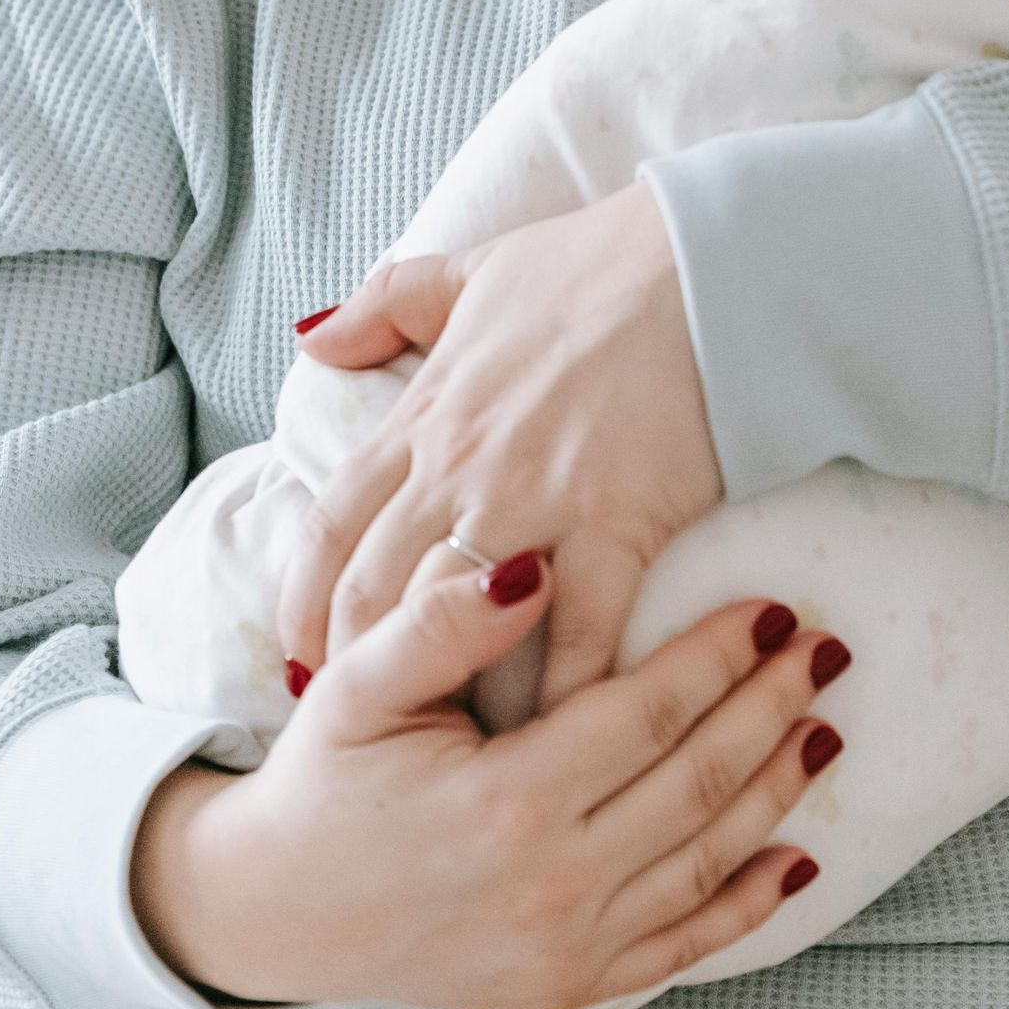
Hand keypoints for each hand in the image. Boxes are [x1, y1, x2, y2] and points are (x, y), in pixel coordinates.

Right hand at [134, 539, 844, 1008]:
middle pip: (695, 784)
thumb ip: (440, 623)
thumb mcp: (358, 683)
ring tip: (826, 725)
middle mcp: (547, 884)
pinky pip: (680, 947)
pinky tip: (799, 859)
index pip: (646, 714)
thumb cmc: (326, 778)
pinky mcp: (566, 986)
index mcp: (503, 801)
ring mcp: (563, 947)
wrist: (279, 908)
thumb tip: (528, 566)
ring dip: (777, 792)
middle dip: (770, 709)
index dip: (717, 656)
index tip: (771, 604)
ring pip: (704, 862)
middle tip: (827, 648)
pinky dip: (748, 904)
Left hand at [278, 182, 722, 708]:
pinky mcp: (615, 528)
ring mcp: (535, 503)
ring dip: (439, 690)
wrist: (706, 269)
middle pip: (372, 592)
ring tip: (439, 743)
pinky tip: (553, 738)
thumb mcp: (474, 269)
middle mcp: (462, 469)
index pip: (331, 525)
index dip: (302, 600)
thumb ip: (389, 303)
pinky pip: (575, 639)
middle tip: (359, 714)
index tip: (302, 652)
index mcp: (426, 414)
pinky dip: (560, 699)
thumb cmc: (596, 265)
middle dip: (351, 662)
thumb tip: (314, 333)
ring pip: (452, 623)